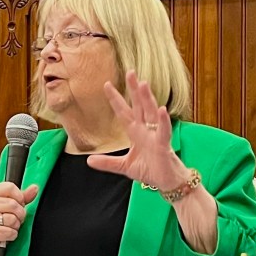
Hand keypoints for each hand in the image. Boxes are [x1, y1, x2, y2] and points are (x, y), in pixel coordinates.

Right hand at [0, 181, 37, 253]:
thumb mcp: (10, 207)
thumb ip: (23, 197)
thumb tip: (35, 188)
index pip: (10, 187)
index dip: (19, 197)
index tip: (18, 204)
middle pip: (13, 204)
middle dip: (19, 215)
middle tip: (14, 219)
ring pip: (12, 219)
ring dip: (15, 226)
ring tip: (9, 227)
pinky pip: (10, 232)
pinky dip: (12, 235)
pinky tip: (6, 234)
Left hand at [87, 70, 188, 190]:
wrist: (167, 183)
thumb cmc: (151, 171)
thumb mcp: (124, 167)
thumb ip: (108, 163)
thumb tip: (89, 161)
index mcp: (136, 133)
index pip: (124, 112)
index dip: (116, 99)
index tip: (106, 85)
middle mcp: (146, 130)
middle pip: (139, 106)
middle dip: (134, 90)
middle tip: (130, 72)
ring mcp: (156, 136)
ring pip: (151, 113)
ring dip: (147, 99)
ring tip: (143, 84)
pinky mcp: (164, 146)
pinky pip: (164, 131)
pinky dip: (163, 121)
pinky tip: (161, 110)